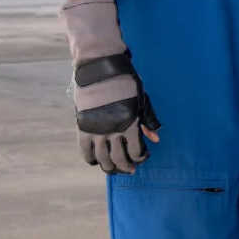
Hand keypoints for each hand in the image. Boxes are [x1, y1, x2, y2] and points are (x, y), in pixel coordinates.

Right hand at [60, 0, 161, 174]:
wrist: (99, 68)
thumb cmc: (125, 81)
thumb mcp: (140, 99)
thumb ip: (147, 120)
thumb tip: (156, 139)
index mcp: (129, 122)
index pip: (136, 150)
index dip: (140, 157)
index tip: (142, 158)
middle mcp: (112, 129)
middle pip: (118, 158)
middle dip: (126, 166)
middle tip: (130, 170)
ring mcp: (95, 129)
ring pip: (101, 158)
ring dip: (109, 167)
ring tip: (114, 169)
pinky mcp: (82, 126)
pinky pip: (84, 150)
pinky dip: (90, 159)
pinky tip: (96, 161)